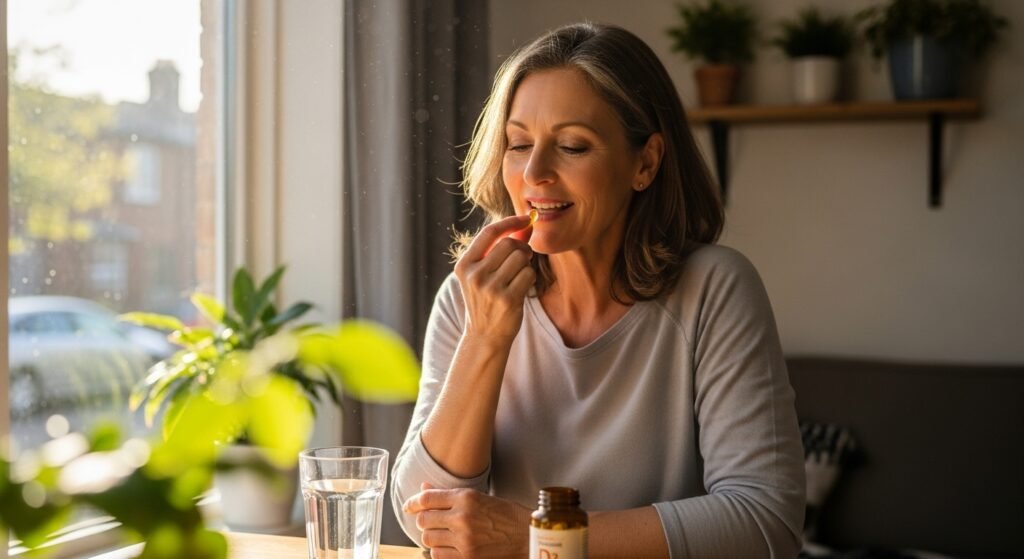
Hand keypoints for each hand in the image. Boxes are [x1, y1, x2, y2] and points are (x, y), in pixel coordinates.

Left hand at [404, 483, 531, 558]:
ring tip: (442, 535)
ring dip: (431, 537)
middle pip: (424, 520)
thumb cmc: (504, 515)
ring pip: (428, 539)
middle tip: (432, 522)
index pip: (426, 499)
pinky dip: (439, 552)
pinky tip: (450, 547)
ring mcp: (464, 540)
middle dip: (424, 521)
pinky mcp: (466, 558)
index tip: (409, 506)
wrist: (526, 536)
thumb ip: (448, 494)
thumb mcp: (478, 497)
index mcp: (466, 497)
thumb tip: (423, 488)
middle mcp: (462, 517)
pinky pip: (437, 555)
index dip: (413, 502)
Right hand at [454, 214, 535, 344]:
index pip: (489, 232)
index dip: (511, 221)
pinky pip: (528, 274)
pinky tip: (521, 289)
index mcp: (464, 265)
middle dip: (521, 248)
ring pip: (521, 258)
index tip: (527, 217)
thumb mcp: (484, 274)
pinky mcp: (507, 299)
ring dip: (526, 264)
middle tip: (522, 259)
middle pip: (509, 244)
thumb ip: (502, 248)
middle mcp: (474, 275)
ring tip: (519, 276)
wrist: (484, 336)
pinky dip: (530, 278)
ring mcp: (490, 288)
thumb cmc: (487, 300)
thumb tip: (527, 224)